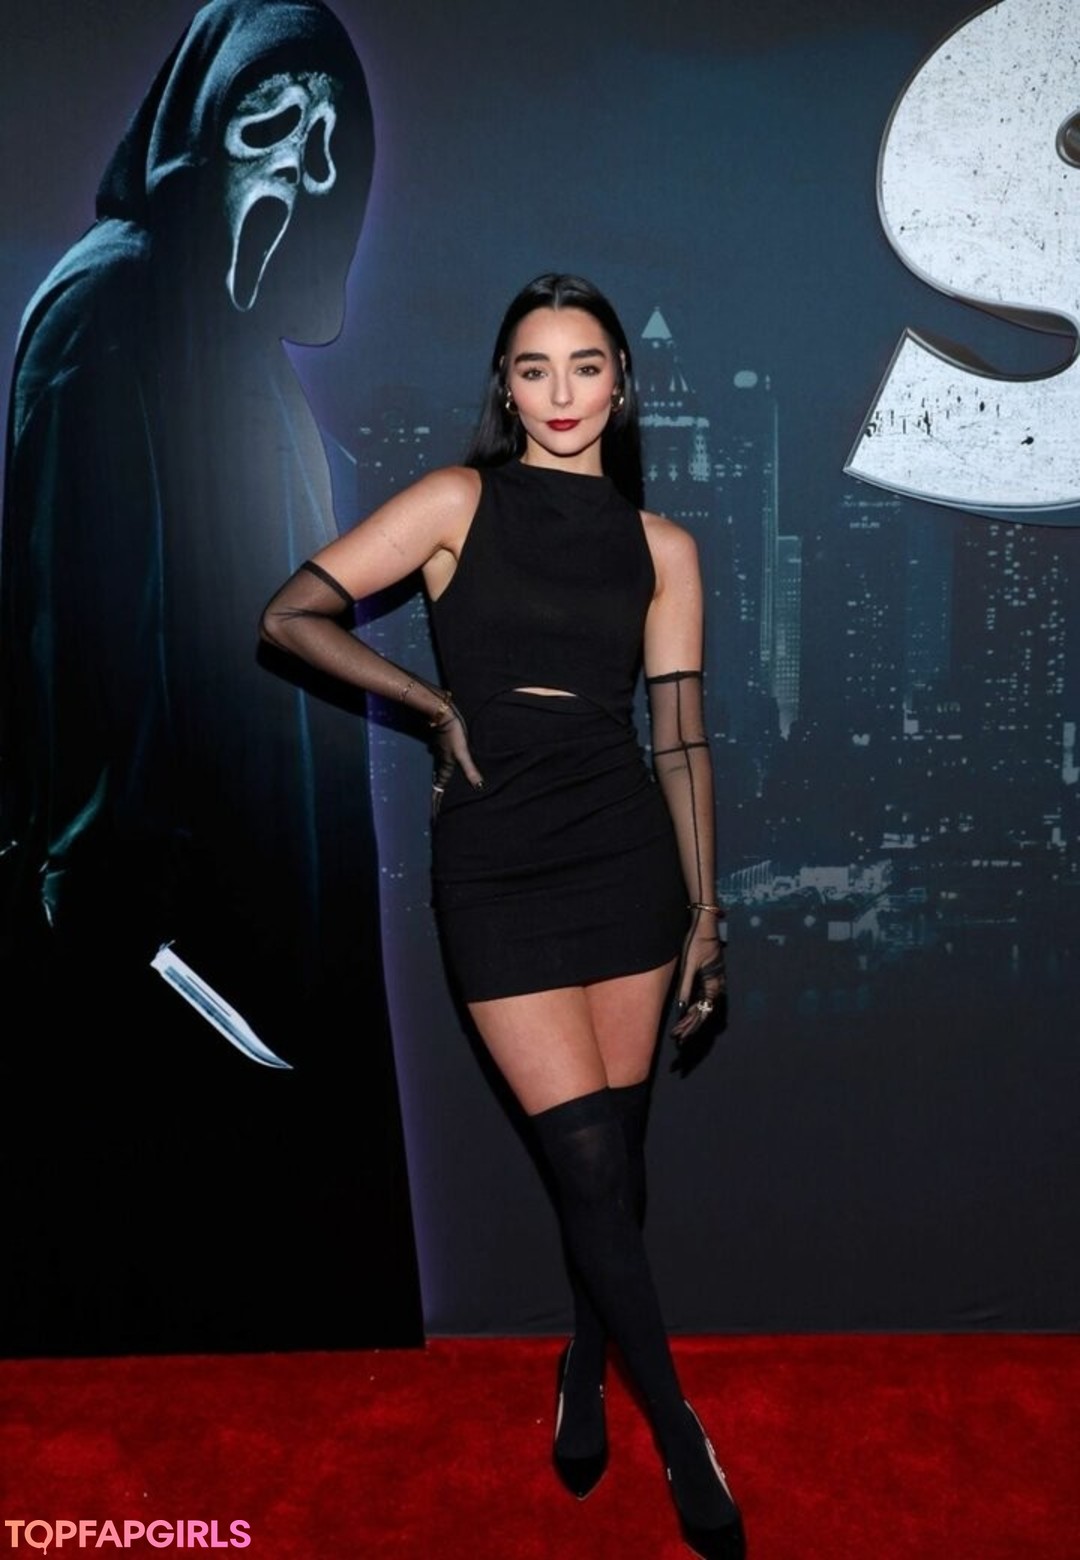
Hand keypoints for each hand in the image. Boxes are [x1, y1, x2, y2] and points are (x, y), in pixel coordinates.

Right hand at [430, 703, 483, 818]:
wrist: (443, 715)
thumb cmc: (454, 733)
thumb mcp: (463, 753)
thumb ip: (470, 769)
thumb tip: (479, 787)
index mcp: (445, 769)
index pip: (438, 792)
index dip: (436, 807)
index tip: (433, 821)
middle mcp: (440, 765)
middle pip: (437, 787)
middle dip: (437, 801)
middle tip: (435, 815)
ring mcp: (440, 756)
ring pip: (439, 776)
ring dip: (439, 788)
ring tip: (440, 799)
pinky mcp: (442, 749)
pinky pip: (442, 766)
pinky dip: (442, 774)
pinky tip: (446, 774)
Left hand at [670, 909, 726, 1045]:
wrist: (704, 925)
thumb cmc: (696, 943)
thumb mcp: (689, 966)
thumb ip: (686, 987)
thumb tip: (681, 1008)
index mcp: (714, 984)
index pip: (703, 1012)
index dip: (690, 1026)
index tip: (680, 1037)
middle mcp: (717, 986)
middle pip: (704, 1013)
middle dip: (690, 1028)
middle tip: (678, 1041)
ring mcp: (715, 982)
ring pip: (704, 1007)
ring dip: (692, 1020)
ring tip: (680, 1033)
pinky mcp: (710, 978)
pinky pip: (703, 998)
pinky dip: (694, 1009)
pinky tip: (686, 1016)